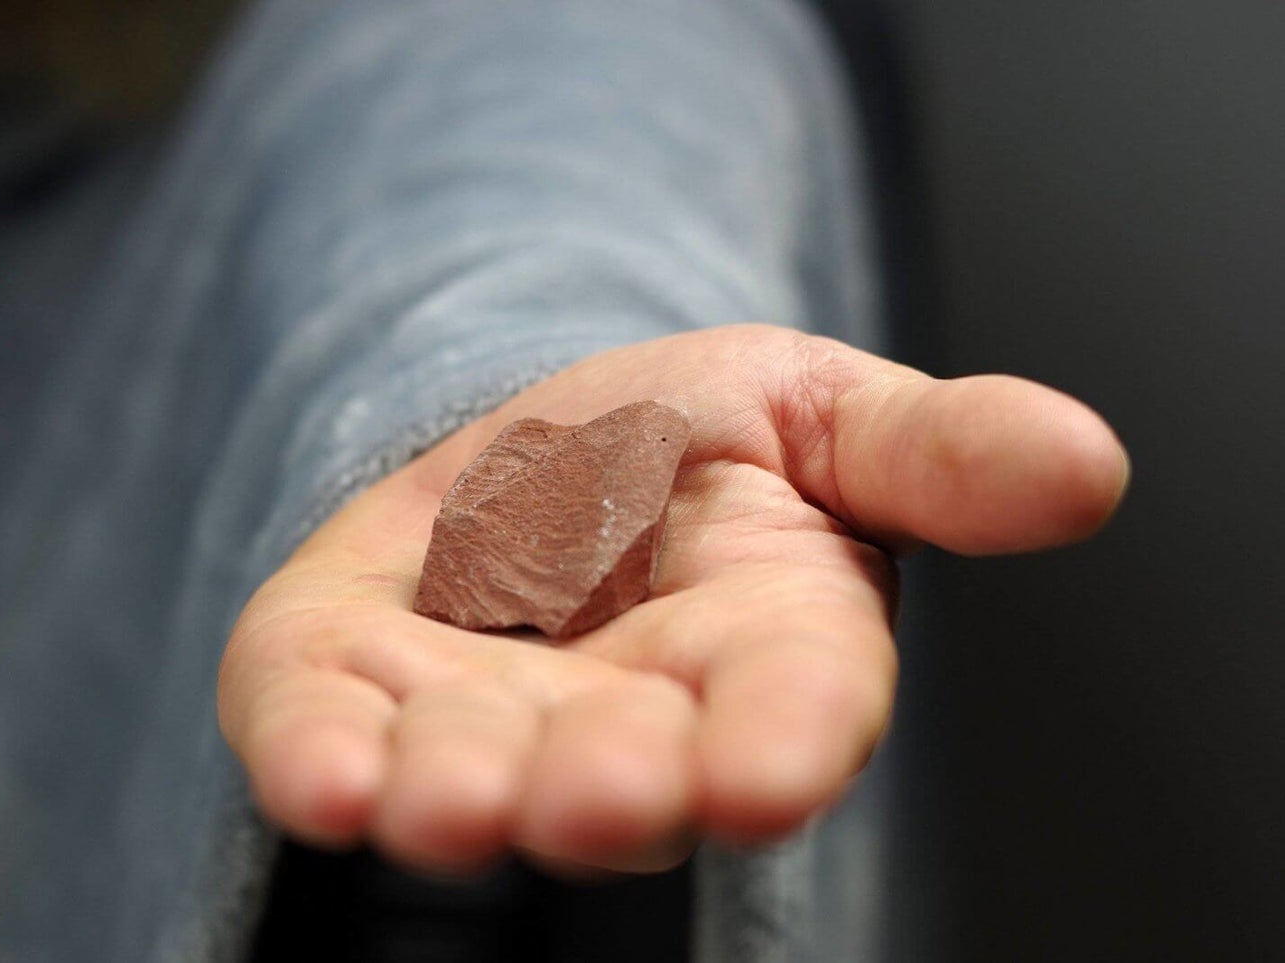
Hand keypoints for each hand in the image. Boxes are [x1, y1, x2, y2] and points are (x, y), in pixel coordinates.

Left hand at [218, 325, 1127, 874]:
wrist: (536, 446)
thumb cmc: (692, 444)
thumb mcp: (821, 412)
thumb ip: (934, 453)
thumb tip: (1084, 463)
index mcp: (761, 651)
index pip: (789, 710)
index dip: (780, 742)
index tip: (767, 768)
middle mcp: (626, 717)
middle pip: (626, 773)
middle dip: (613, 789)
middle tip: (603, 795)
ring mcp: (483, 714)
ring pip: (472, 774)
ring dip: (459, 791)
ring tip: (442, 799)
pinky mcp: (355, 686)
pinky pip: (328, 738)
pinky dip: (320, 760)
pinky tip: (322, 779)